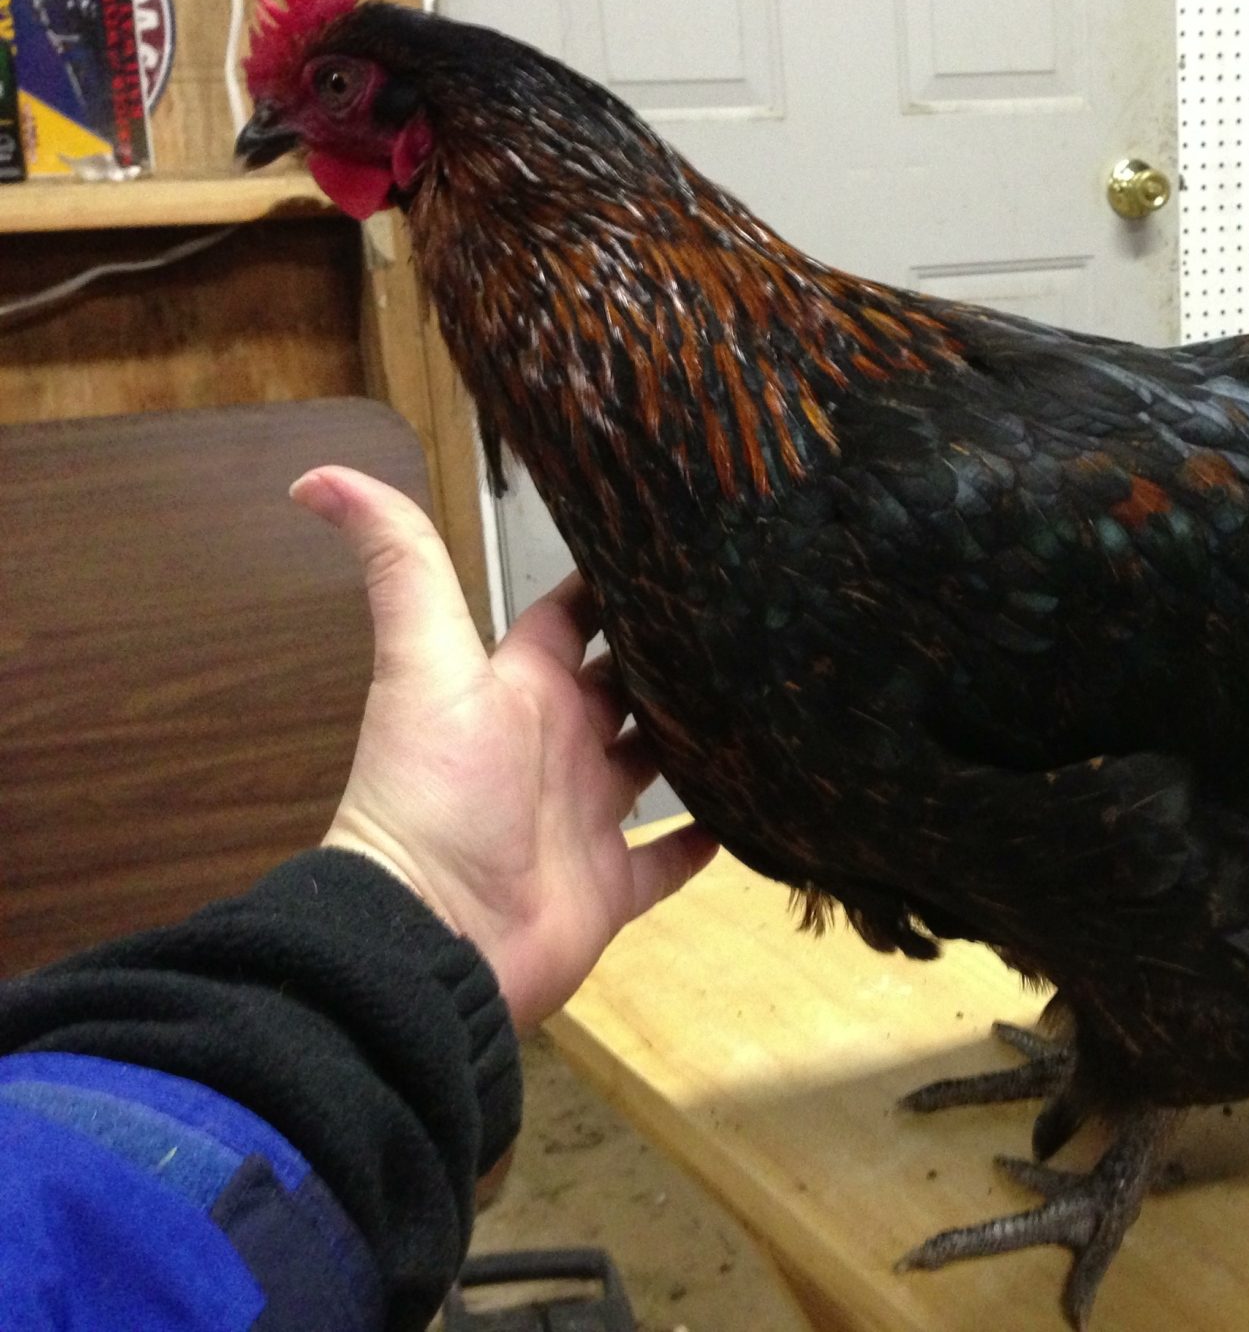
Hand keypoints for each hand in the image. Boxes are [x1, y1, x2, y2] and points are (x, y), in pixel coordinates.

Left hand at [291, 465, 716, 1028]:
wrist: (434, 937)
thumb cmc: (437, 794)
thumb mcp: (425, 664)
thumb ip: (398, 567)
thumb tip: (314, 474)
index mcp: (521, 689)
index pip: (574, 617)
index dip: (617, 581)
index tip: (680, 540)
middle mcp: (558, 746)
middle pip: (626, 687)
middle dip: (673, 658)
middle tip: (752, 616)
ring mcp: (587, 818)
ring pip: (657, 766)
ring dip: (699, 739)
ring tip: (771, 698)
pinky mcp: (611, 887)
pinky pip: (669, 860)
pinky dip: (706, 839)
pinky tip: (758, 807)